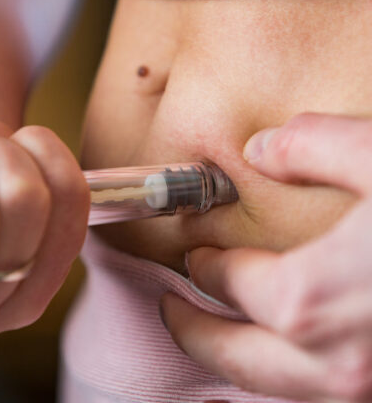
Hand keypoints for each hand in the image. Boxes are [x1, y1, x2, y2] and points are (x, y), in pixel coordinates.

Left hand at [161, 113, 371, 402]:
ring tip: (211, 338)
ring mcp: (370, 394)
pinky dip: (284, 386)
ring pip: (274, 391)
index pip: (235, 286)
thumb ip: (314, 145)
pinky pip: (320, 402)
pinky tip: (279, 365)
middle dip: (194, 332)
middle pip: (235, 356)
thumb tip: (262, 148)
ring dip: (233, 364)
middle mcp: (341, 364)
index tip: (195, 259)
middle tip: (171, 311)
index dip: (207, 269)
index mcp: (321, 299)